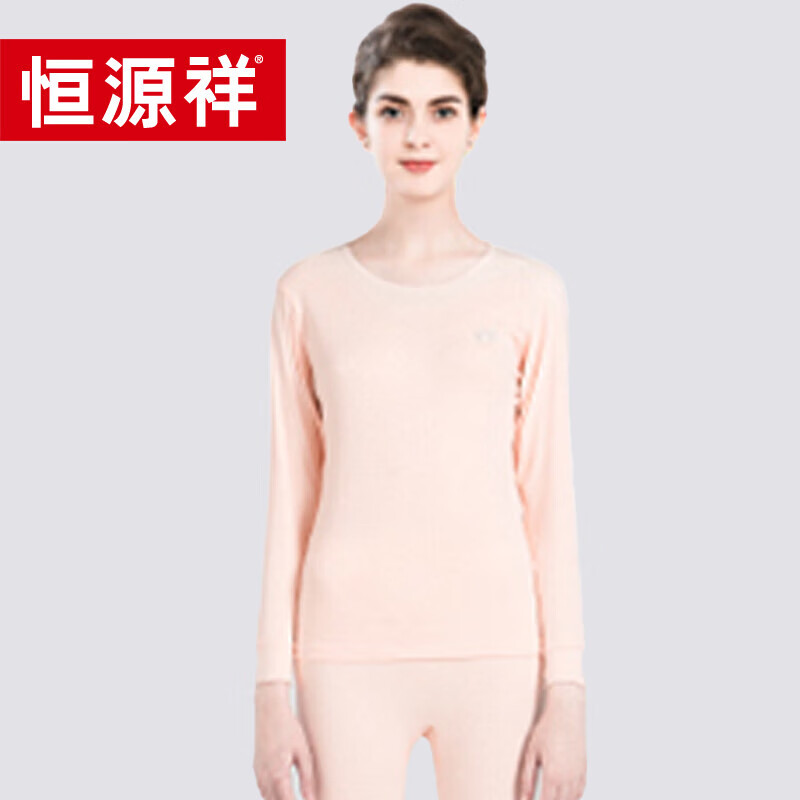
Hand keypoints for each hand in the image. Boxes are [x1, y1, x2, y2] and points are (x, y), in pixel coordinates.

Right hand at [253, 681, 317, 799]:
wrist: (269, 710)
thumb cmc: (289, 729)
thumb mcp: (303, 752)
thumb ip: (307, 778)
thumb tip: (312, 799)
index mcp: (277, 774)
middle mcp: (264, 776)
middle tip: (301, 797)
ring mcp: (258, 772)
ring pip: (267, 797)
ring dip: (279, 799)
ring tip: (291, 794)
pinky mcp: (256, 766)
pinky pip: (262, 788)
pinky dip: (271, 794)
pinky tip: (281, 791)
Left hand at [517, 683, 586, 799]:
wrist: (566, 713)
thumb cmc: (547, 729)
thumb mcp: (532, 753)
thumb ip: (527, 778)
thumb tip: (523, 798)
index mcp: (553, 776)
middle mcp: (568, 779)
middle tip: (540, 798)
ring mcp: (578, 775)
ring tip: (550, 796)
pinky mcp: (584, 769)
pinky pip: (579, 792)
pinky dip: (572, 797)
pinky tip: (564, 796)